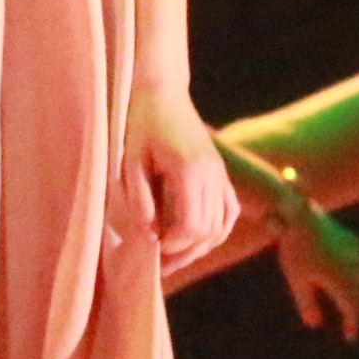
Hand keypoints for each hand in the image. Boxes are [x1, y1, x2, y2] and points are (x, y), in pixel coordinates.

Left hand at [127, 81, 234, 271]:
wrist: (164, 95)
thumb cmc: (141, 125)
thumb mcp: (130, 162)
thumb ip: (138, 198)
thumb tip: (148, 233)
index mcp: (189, 171)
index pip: (192, 224)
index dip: (174, 244)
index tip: (154, 246)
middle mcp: (211, 175)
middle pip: (207, 230)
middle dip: (184, 252)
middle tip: (158, 263)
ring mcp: (220, 174)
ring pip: (221, 225)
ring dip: (200, 246)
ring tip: (174, 257)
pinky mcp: (221, 173)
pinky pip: (229, 211)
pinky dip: (216, 231)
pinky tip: (197, 240)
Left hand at [278, 206, 358, 341]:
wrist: (300, 216)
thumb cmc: (295, 251)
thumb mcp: (297, 281)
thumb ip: (307, 304)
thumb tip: (314, 324)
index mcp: (341, 281)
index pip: (351, 309)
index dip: (352, 324)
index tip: (350, 337)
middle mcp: (354, 268)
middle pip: (358, 296)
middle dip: (354, 310)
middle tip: (350, 325)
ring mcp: (356, 254)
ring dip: (356, 294)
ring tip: (350, 307)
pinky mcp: (354, 243)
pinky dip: (356, 276)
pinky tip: (352, 282)